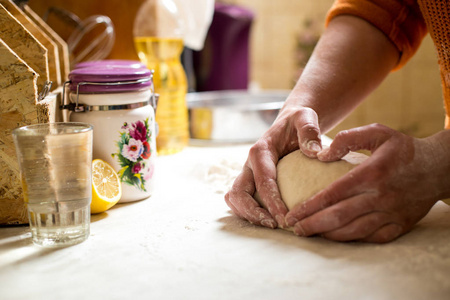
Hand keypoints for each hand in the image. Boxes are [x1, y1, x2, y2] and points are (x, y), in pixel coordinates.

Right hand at [224, 106, 322, 227]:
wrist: (289, 122)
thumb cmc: (298, 122)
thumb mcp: (306, 117)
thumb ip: (310, 131)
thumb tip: (315, 152)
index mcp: (260, 150)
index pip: (262, 180)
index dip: (271, 201)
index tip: (285, 218)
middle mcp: (248, 163)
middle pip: (239, 193)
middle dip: (253, 212)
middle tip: (275, 226)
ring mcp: (247, 174)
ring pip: (235, 199)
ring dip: (248, 215)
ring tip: (271, 226)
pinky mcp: (250, 182)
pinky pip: (241, 200)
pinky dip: (249, 213)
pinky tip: (269, 221)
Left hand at [285, 124, 449, 242]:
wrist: (439, 167)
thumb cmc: (402, 148)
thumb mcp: (378, 132)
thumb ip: (347, 139)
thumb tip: (321, 155)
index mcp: (372, 173)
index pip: (332, 193)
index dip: (309, 206)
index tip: (292, 213)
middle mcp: (381, 196)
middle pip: (339, 216)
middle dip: (312, 224)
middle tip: (294, 228)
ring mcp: (392, 213)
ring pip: (354, 231)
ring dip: (328, 235)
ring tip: (309, 234)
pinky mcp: (401, 225)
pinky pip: (372, 237)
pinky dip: (351, 239)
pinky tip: (335, 237)